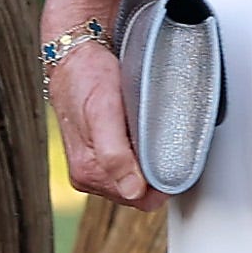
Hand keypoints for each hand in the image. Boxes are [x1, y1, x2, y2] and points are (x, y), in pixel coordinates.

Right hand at [40, 0, 156, 211]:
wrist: (75, 53)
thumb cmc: (86, 76)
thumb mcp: (102, 112)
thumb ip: (114, 155)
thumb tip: (133, 192)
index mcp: (88, 173)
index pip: (140, 199)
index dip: (162, 183)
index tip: (176, 159)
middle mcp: (90, 174)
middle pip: (141, 191)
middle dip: (157, 171)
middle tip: (167, 139)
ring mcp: (96, 163)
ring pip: (138, 176)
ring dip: (151, 159)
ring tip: (154, 132)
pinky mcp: (103, 150)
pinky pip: (133, 160)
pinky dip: (144, 148)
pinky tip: (145, 131)